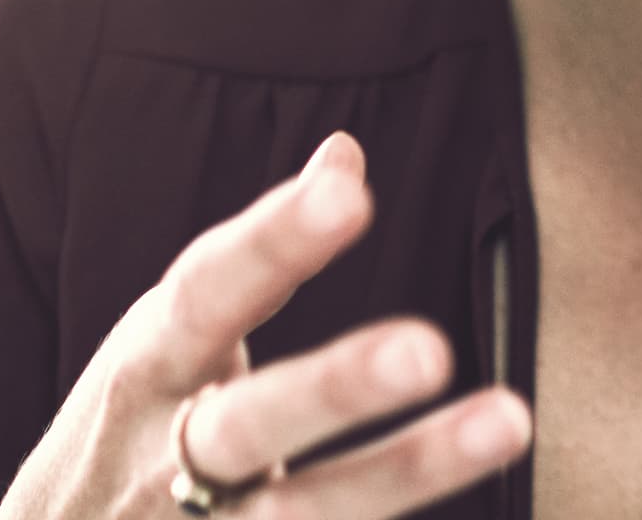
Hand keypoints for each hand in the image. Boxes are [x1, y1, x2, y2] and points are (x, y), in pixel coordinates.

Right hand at [0, 132, 529, 517]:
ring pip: (297, 514)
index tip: (350, 193)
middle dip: (333, 385)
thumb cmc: (132, 439)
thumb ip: (257, 265)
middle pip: (246, 422)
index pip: (206, 293)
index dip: (273, 242)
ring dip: (402, 474)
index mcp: (147, 369)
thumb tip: (345, 156)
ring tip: (509, 419)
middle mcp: (158, 457)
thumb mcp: (167, 346)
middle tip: (429, 348)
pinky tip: (462, 511)